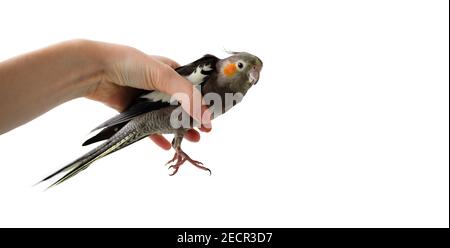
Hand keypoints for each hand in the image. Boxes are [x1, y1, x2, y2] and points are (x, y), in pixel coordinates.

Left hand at [84, 42, 210, 149]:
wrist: (95, 71)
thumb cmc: (130, 64)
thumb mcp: (164, 76)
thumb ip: (187, 96)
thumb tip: (206, 117)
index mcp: (170, 72)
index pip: (192, 89)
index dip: (203, 103)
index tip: (211, 118)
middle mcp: (160, 85)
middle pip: (181, 106)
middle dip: (193, 120)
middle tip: (203, 133)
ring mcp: (146, 99)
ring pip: (166, 118)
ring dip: (179, 130)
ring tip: (191, 140)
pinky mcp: (132, 111)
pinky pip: (148, 127)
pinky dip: (157, 137)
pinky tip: (166, 146)